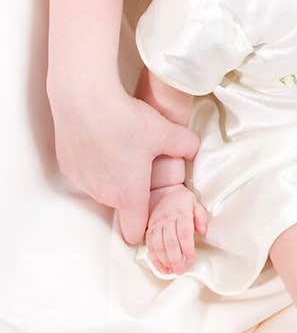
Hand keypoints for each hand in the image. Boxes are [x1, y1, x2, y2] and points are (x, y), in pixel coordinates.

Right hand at [49, 84, 199, 245]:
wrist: (85, 100)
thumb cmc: (126, 120)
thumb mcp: (166, 131)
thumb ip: (186, 145)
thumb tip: (191, 150)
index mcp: (129, 194)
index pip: (135, 231)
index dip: (146, 225)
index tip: (152, 211)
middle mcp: (103, 195)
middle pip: (122, 204)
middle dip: (133, 191)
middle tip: (142, 163)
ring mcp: (83, 182)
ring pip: (103, 188)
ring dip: (113, 176)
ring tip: (122, 146)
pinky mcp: (68, 168)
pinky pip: (87, 173)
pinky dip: (95, 163)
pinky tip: (102, 139)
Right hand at [145, 184, 208, 275]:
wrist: (163, 190)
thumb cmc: (181, 199)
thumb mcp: (196, 204)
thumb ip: (201, 218)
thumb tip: (203, 231)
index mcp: (181, 214)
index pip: (184, 234)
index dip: (187, 249)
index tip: (191, 259)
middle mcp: (167, 220)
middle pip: (171, 242)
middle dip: (176, 259)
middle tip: (180, 270)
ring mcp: (156, 225)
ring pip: (159, 245)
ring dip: (164, 261)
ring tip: (171, 271)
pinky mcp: (149, 229)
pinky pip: (150, 245)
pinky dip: (154, 258)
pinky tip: (160, 266)